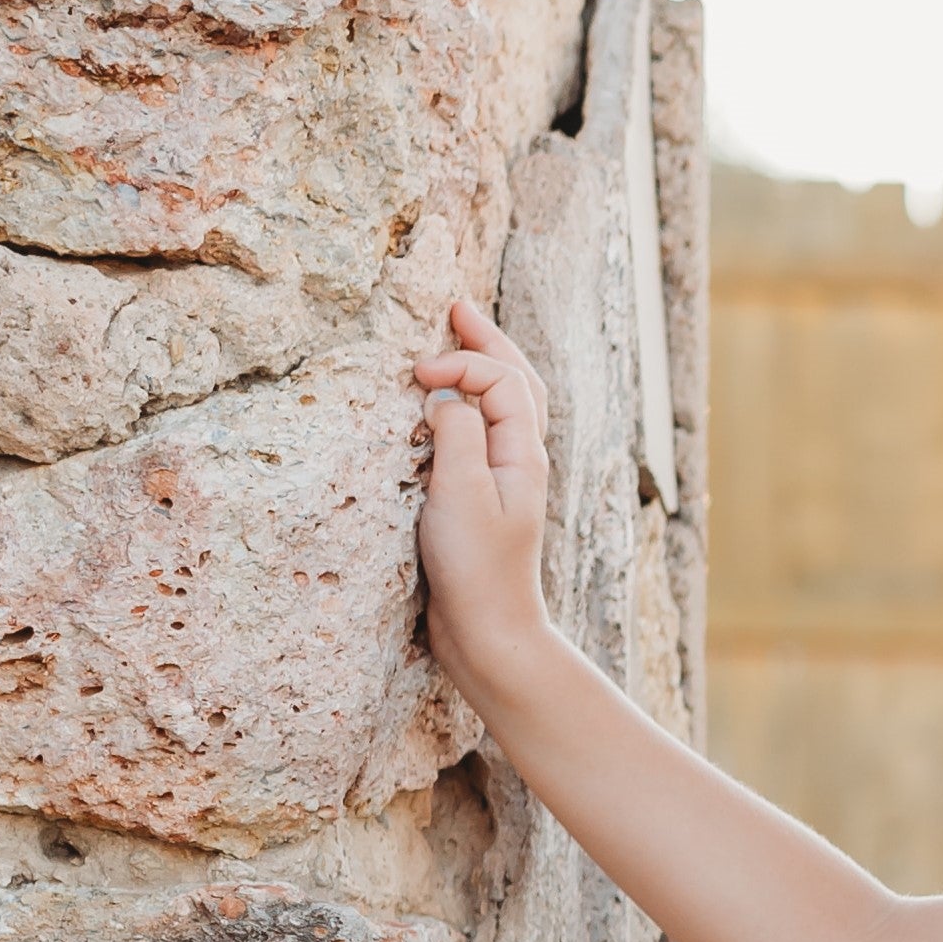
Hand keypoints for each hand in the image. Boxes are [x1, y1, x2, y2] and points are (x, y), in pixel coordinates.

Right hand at [412, 301, 555, 693]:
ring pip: (504, 408)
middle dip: (487, 342)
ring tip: (456, 340)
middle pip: (516, 384)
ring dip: (483, 369)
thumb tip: (445, 392)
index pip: (503, 379)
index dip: (463, 361)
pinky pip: (483, 435)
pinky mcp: (484, 501)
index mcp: (523, 455)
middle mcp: (521, 462)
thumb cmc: (476, 569)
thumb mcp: (461, 491)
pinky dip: (470, 406)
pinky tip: (446, 407)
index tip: (419, 375)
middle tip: (456, 308)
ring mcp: (505, 482)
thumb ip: (455, 431)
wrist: (489, 634)